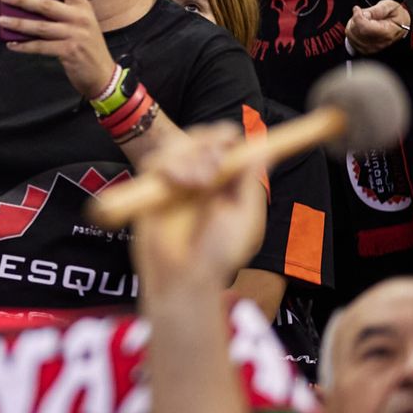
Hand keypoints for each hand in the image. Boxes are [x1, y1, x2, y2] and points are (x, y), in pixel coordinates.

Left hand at [0, 0, 116, 98]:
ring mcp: (75, 34)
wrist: (103, 74)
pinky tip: (12, 44)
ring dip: (18, 23)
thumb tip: (28, 4)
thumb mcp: (80, 23)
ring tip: (2, 20)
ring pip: (40, 26)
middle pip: (46, 4)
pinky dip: (24, 45)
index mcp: (83, 6)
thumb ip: (62, 12)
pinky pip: (40, 46)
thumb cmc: (86, 46)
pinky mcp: (69, 51)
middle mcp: (80, 17)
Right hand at [129, 122, 263, 293]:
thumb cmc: (219, 254)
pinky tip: (178, 183)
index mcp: (225, 183)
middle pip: (200, 138)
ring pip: (178, 146)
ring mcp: (175, 182)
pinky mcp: (151, 189)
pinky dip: (169, 165)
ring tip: (198, 182)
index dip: (228, 138)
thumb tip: (262, 152)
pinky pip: (155, 162)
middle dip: (209, 143)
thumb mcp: (244, 218)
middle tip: (215, 165)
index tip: (232, 141)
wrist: (185, 275)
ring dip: (191, 156)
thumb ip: (249, 185)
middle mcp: (199, 178)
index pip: (226, 147)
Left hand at [347, 0, 411, 54]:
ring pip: (351, 36)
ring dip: (352, 25)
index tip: (357, 9)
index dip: (358, 17)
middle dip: (355, 20)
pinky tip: (359, 27)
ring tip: (362, 19)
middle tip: (362, 14)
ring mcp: (371, 48)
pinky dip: (351, 32)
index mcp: (387, 33)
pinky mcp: (365, 50)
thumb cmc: (396, 16)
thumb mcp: (389, 6)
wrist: (400, 25)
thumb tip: (363, 14)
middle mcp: (379, 43)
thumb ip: (376, 10)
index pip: (365, 28)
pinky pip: (350, 40)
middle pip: (356, 32)